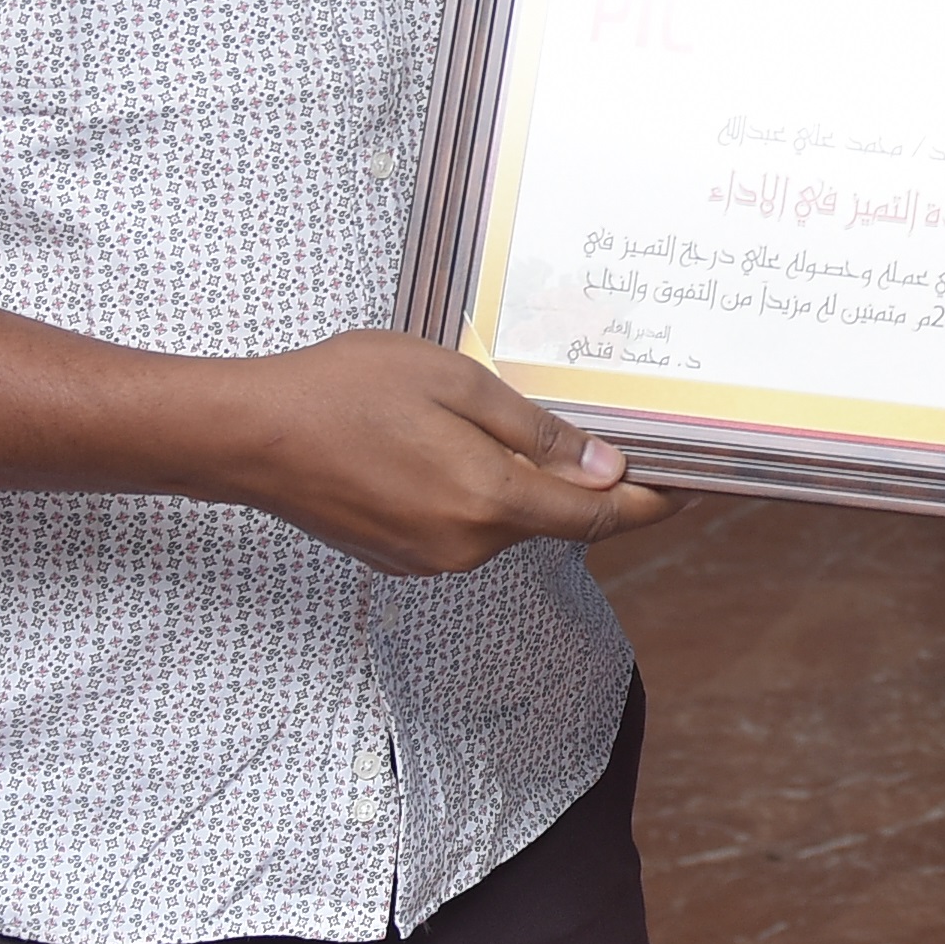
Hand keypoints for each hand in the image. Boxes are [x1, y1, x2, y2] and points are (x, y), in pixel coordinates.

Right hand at [168, 330, 679, 577]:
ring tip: (514, 422)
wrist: (247, 435)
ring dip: (526, 484)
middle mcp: (467, 546)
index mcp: (489, 502)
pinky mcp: (399, 556)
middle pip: (556, 520)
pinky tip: (453, 446)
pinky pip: (466, 527)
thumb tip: (606, 469)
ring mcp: (430, 558)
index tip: (697, 484)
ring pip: (509, 522)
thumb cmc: (345, 391)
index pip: (600, 518)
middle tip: (613, 425)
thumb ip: (534, 433)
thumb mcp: (455, 384)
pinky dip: (481, 494)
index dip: (655, 503)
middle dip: (588, 481)